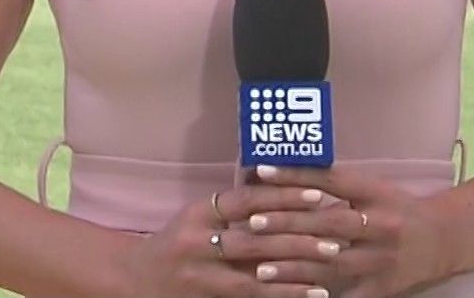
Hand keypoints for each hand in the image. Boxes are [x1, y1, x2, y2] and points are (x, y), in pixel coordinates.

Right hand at [108, 178, 347, 297]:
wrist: (137, 280)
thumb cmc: (177, 243)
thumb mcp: (197, 217)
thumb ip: (232, 208)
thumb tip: (284, 187)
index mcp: (198, 212)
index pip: (246, 199)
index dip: (282, 195)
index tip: (318, 193)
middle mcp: (197, 241)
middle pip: (255, 237)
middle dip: (299, 234)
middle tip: (336, 233)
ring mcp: (202, 274)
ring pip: (257, 270)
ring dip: (298, 266)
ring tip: (332, 260)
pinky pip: (253, 296)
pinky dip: (284, 293)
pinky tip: (313, 292)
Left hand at [250, 165, 450, 297]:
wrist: (442, 240)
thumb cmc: (395, 208)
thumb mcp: (371, 188)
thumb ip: (333, 183)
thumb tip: (280, 173)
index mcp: (375, 194)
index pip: (333, 179)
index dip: (297, 174)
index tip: (262, 171)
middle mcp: (381, 226)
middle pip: (330, 224)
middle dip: (289, 224)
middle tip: (253, 224)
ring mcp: (381, 261)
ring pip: (334, 266)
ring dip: (295, 268)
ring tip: (261, 269)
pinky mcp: (381, 289)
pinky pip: (345, 296)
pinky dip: (317, 297)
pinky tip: (291, 297)